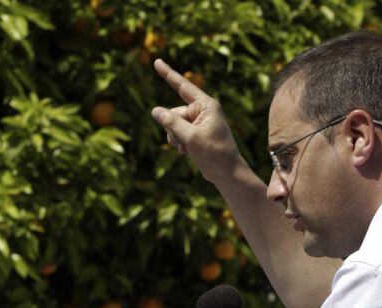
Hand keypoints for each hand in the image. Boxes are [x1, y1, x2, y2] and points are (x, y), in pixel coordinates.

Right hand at [151, 59, 242, 182]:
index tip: (156, 61)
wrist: (226, 172)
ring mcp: (198, 122)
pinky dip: (178, 142)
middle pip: (174, 113)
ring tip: (187, 150)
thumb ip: (171, 123)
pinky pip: (177, 133)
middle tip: (185, 144)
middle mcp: (202, 110)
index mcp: (206, 105)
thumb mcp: (190, 137)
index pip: (183, 86)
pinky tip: (187, 153)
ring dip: (175, 138)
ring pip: (173, 125)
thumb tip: (155, 111)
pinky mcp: (195, 133)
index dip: (168, 74)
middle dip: (173, 129)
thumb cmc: (214, 153)